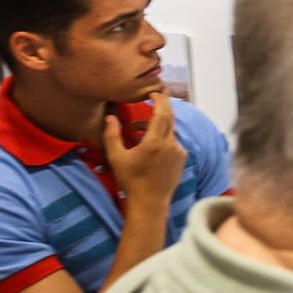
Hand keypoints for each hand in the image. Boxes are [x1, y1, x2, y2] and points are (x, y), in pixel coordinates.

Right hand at [103, 91, 185, 206]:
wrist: (150, 202)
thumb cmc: (131, 180)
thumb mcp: (116, 157)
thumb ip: (112, 135)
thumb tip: (110, 117)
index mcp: (155, 142)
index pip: (162, 113)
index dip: (159, 99)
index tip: (154, 90)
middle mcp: (170, 144)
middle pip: (169, 118)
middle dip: (162, 105)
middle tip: (154, 95)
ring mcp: (179, 151)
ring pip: (169, 130)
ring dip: (155, 125)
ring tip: (136, 129)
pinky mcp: (182, 158)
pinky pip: (173, 141)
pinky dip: (162, 137)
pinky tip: (148, 145)